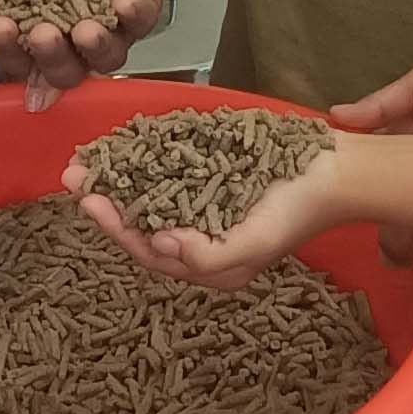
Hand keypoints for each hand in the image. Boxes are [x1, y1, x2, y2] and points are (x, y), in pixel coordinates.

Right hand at [0, 0, 167, 111]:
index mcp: (36, 32)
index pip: (22, 63)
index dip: (10, 54)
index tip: (0, 27)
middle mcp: (73, 39)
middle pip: (65, 73)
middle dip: (52, 58)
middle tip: (44, 32)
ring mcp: (112, 27)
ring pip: (108, 59)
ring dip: (95, 47)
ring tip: (85, 28)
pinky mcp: (144, 8)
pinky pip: (143, 24)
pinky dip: (133, 16)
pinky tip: (122, 1)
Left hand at [65, 144, 344, 292]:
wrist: (338, 172)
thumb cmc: (298, 208)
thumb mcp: (255, 242)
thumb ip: (206, 255)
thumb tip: (160, 243)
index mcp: (211, 267)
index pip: (150, 253)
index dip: (116, 228)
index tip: (89, 200)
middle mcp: (203, 243)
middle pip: (143, 228)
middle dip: (107, 203)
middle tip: (74, 174)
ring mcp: (208, 210)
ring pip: (152, 201)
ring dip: (119, 180)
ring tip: (89, 160)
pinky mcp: (213, 181)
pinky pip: (172, 176)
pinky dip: (145, 163)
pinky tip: (125, 146)